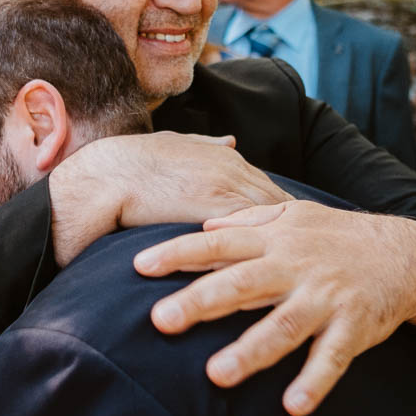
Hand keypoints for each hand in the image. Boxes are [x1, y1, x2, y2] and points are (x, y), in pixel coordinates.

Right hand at [48, 131, 287, 266]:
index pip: (267, 189)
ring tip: (300, 271)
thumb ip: (207, 146)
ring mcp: (226, 188)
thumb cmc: (132, 165)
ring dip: (286, 245)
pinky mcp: (215, 210)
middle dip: (294, 231)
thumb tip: (232, 141)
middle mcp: (233, 169)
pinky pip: (251, 234)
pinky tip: (276, 275)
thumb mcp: (175, 144)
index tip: (293, 236)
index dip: (280, 215)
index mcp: (225, 157)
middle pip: (280, 204)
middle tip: (309, 257)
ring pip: (272, 219)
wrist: (106, 177)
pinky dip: (266, 253)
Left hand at [133, 200, 415, 415]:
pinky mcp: (355, 325)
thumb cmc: (337, 236)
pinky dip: (315, 382)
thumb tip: (201, 225)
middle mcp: (295, 266)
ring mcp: (326, 297)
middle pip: (241, 284)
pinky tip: (294, 406)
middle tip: (160, 320)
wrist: (404, 252)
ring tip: (216, 375)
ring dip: (251, 351)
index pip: (216, 245)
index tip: (139, 266)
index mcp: (274, 240)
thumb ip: (246, 222)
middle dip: (200, 302)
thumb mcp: (292, 215)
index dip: (178, 254)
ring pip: (283, 325)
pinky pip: (333, 357)